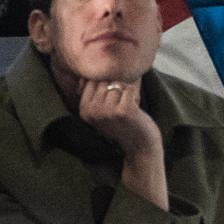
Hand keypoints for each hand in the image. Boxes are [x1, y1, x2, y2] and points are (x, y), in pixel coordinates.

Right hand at [76, 79, 167, 208]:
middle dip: (116, 90)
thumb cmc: (121, 124)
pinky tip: (135, 110)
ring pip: (118, 84)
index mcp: (84, 110)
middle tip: (120, 108)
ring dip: (126, 93)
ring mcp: (107, 111)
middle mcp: (92, 112)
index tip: (110, 105)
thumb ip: (91, 94)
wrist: (140, 146)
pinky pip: (130, 88)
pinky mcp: (124, 111)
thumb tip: (83, 77)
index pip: (92, 81)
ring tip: (127, 110)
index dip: (106, 88)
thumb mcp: (100, 111)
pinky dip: (135, 95)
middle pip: (105, 82)